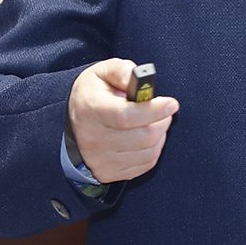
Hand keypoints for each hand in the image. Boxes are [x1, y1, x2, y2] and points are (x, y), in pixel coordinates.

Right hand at [67, 59, 179, 182]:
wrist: (73, 124)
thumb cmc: (93, 94)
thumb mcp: (103, 72)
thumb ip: (123, 71)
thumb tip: (142, 80)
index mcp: (91, 110)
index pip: (126, 116)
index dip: (153, 111)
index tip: (172, 104)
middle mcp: (94, 138)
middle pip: (143, 137)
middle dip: (162, 121)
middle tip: (164, 110)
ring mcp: (100, 160)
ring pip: (148, 152)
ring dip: (159, 135)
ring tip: (154, 122)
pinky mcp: (109, 173)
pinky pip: (145, 164)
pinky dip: (153, 150)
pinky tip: (147, 137)